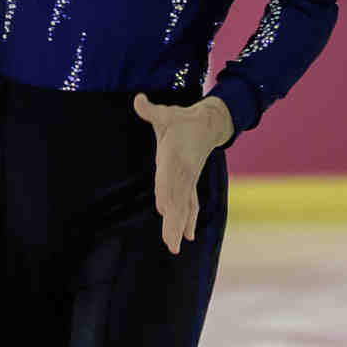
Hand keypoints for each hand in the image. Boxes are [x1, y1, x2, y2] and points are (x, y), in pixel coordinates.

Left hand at [133, 93, 225, 253]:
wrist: (208, 125)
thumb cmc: (181, 120)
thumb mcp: (165, 114)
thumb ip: (150, 110)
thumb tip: (139, 99)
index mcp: (175, 155)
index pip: (169, 176)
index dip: (166, 191)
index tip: (163, 208)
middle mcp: (183, 172)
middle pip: (179, 200)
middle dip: (174, 222)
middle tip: (170, 243)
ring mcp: (188, 180)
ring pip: (184, 208)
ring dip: (179, 228)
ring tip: (174, 247)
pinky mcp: (190, 184)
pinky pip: (190, 205)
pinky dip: (189, 221)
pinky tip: (187, 237)